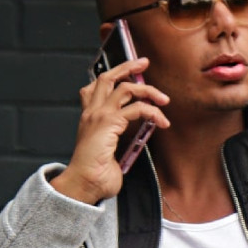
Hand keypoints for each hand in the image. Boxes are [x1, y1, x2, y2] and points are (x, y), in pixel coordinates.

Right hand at [50, 57, 169, 204]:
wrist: (84, 185)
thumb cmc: (95, 175)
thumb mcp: (109, 152)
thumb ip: (119, 140)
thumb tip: (138, 137)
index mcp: (89, 118)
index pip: (94, 87)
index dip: (111, 75)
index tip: (127, 72)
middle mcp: (92, 113)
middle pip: (107, 78)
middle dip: (127, 66)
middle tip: (144, 63)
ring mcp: (99, 115)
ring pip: (125, 87)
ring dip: (148, 89)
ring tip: (163, 98)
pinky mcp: (109, 122)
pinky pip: (137, 108)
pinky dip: (153, 112)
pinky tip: (161, 121)